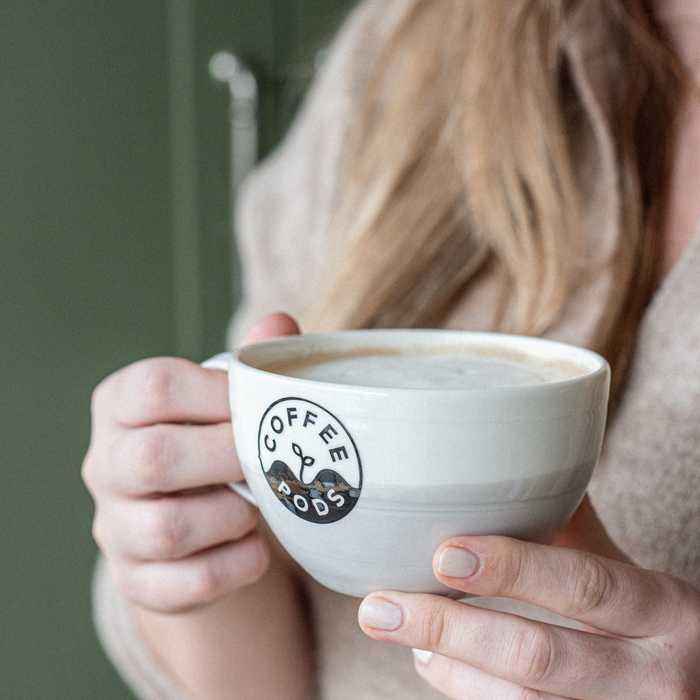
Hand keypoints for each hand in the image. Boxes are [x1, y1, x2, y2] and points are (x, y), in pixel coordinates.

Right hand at [82, 313, 298, 612]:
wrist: (194, 522)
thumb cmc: (212, 442)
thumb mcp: (226, 398)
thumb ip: (252, 362)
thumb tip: (280, 325)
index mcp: (120, 405)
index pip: (153, 386)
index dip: (218, 394)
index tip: (259, 405)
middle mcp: (104, 465)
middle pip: (152, 459)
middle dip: (227, 457)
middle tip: (269, 457)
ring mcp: (114, 528)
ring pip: (168, 528)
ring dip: (232, 515)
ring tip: (257, 504)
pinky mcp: (137, 581)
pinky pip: (187, 583)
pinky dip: (237, 565)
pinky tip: (255, 546)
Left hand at [358, 500, 699, 698]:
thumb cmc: (655, 618)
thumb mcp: (632, 572)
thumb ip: (575, 528)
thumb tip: (510, 464)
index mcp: (666, 610)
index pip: (586, 585)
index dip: (515, 569)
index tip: (443, 553)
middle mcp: (655, 676)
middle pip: (540, 654)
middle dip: (451, 629)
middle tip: (381, 606)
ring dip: (447, 665)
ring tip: (397, 626)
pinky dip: (465, 690)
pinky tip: (431, 661)